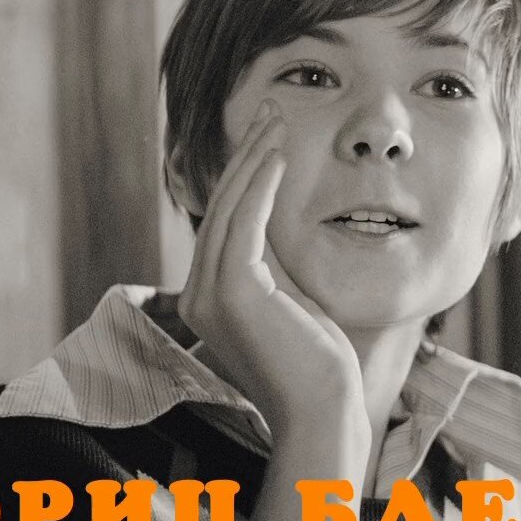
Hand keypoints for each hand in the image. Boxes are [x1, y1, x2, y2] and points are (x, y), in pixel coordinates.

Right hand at [177, 100, 366, 443]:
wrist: (324, 410)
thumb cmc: (318, 365)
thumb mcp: (291, 300)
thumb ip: (275, 263)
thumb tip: (275, 217)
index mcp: (205, 300)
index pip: (223, 222)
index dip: (243, 173)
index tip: (267, 134)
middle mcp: (196, 296)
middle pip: (221, 207)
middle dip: (246, 153)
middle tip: (269, 109)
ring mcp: (209, 295)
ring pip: (229, 209)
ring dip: (254, 158)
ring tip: (277, 119)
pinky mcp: (232, 292)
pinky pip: (244, 223)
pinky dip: (260, 184)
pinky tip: (278, 154)